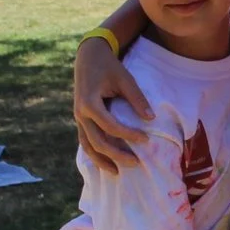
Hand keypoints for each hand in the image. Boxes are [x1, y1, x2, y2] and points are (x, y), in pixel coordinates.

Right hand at [73, 37, 153, 172]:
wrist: (88, 57)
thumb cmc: (109, 66)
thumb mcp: (125, 79)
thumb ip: (137, 99)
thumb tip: (151, 119)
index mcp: (89, 102)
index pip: (110, 126)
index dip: (128, 135)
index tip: (146, 139)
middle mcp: (80, 113)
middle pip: (97, 141)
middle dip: (116, 154)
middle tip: (136, 163)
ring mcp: (78, 118)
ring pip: (87, 145)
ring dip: (102, 160)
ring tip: (118, 172)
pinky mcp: (80, 120)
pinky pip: (85, 141)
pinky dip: (95, 153)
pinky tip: (106, 163)